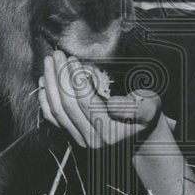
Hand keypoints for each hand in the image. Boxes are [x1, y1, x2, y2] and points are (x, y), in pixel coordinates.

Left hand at [38, 50, 161, 147]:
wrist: (138, 135)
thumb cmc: (145, 115)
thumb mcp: (151, 107)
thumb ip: (138, 106)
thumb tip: (113, 104)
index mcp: (111, 132)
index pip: (87, 102)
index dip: (76, 79)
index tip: (73, 59)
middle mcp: (93, 140)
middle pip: (69, 104)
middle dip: (60, 76)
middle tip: (58, 54)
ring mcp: (81, 140)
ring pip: (57, 110)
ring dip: (51, 84)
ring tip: (50, 62)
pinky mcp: (72, 137)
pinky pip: (53, 118)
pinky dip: (45, 98)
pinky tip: (44, 81)